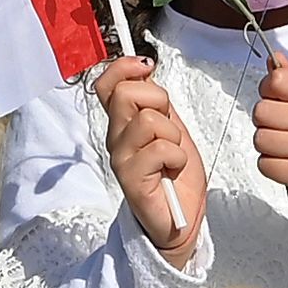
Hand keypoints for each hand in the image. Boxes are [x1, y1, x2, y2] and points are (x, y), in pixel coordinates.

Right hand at [96, 55, 208, 266]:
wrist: (180, 219)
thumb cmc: (176, 176)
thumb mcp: (171, 127)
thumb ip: (157, 102)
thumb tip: (144, 69)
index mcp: (124, 123)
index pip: (107, 84)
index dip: (125, 67)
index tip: (146, 68)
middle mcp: (117, 138)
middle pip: (125, 93)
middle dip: (158, 100)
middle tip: (168, 126)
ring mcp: (121, 158)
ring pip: (147, 119)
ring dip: (172, 135)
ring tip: (173, 153)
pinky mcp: (131, 178)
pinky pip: (160, 148)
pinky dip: (177, 157)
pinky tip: (173, 169)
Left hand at [248, 52, 287, 232]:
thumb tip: (273, 58)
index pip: (278, 80)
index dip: (268, 89)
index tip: (276, 99)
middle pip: (262, 111)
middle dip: (264, 121)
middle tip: (282, 128)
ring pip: (260, 138)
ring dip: (266, 144)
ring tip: (285, 147)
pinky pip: (264, 164)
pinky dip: (270, 165)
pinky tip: (287, 163)